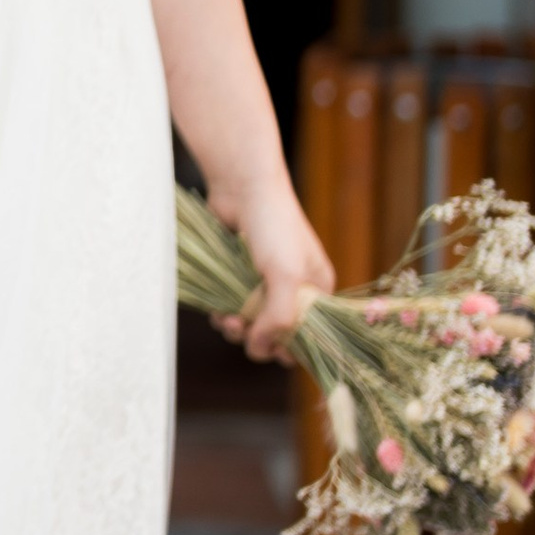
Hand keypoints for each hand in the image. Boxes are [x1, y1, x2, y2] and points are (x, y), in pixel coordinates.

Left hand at [206, 181, 332, 366]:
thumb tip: (260, 349)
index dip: (288, 347)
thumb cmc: (273, 227)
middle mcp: (294, 290)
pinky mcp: (238, 277)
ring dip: (236, 329)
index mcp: (317, 291)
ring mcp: (264, 284)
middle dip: (257, 339)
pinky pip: (232, 309)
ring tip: (226, 319)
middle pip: (277, 335)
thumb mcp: (286, 277)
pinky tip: (217, 310)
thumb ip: (278, 318)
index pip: (309, 336)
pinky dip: (224, 314)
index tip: (269, 346)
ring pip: (251, 325)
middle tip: (239, 327)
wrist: (242, 186)